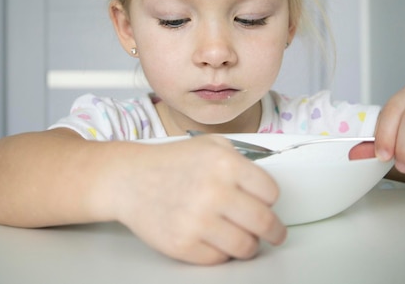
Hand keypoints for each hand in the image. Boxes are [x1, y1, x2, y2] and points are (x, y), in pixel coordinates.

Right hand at [111, 135, 285, 264]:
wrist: (129, 180)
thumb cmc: (170, 163)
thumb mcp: (210, 145)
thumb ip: (241, 159)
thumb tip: (264, 187)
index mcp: (225, 163)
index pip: (270, 193)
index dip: (269, 200)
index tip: (266, 204)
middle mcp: (214, 191)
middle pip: (264, 222)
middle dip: (274, 231)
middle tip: (275, 234)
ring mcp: (198, 220)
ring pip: (246, 246)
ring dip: (249, 244)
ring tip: (243, 237)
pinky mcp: (183, 244)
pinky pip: (219, 259)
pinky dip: (221, 252)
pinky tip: (214, 238)